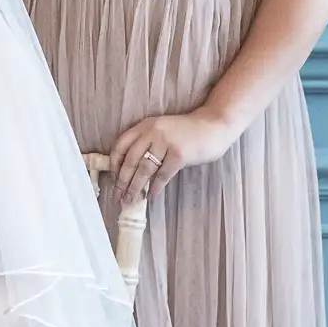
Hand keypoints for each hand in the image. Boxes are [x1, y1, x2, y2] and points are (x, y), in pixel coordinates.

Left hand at [109, 107, 239, 204]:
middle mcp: (152, 132)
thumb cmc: (186, 132)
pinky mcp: (179, 155)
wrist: (214, 126)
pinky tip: (151, 196)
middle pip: (130, 160)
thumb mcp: (162, 130)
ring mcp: (166, 143)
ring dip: (135, 188)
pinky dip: (155, 187)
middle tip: (118, 196)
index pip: (121, 145)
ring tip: (130, 200)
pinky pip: (163, 175)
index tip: (113, 178)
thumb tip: (130, 171)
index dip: (114, 164)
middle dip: (122, 181)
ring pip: (144, 169)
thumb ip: (147, 143)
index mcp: (145, 125)